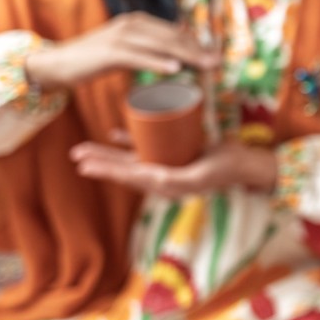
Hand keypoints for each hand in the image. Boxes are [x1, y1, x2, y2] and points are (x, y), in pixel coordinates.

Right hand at [26, 13, 218, 90]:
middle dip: (198, 49)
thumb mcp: (126, 49)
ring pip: (161, 45)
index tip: (216, 56)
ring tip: (206, 66)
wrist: (58, 64)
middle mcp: (132, 24)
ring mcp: (121, 37)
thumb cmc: (94, 60)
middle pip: (172, 36)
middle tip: (218, 62)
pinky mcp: (110, 52)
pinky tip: (175, 69)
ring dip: (187, 56)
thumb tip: (176, 51)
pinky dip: (158, 62)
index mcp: (138, 22)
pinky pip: (139, 57)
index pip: (174, 32)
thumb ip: (148, 48)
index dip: (197, 44)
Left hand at [71, 136, 277, 196]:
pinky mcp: (174, 154)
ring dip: (108, 153)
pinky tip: (115, 134)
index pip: (128, 177)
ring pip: (131, 159)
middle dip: (100, 161)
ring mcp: (166, 165)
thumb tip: (153, 180)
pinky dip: (130, 142)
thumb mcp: (198, 177)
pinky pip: (147, 148)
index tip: (84, 164)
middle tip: (76, 153)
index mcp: (162, 185)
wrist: (244, 163)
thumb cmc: (223, 170)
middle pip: (124, 168)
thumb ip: (176, 181)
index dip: (105, 169)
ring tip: (86, 147)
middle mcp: (160, 177)